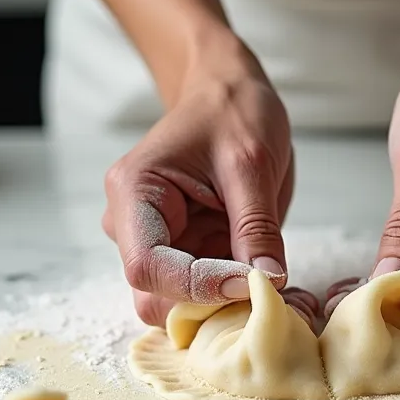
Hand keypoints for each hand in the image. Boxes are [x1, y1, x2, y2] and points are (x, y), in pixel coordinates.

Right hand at [102, 57, 299, 326]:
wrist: (228, 94)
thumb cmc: (233, 112)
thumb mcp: (252, 162)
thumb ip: (256, 225)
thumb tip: (267, 281)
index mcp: (134, 192)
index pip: (148, 266)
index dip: (198, 287)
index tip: (253, 280)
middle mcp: (131, 225)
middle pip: (155, 297)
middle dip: (207, 304)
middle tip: (263, 290)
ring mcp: (154, 243)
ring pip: (176, 304)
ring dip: (221, 305)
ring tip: (268, 280)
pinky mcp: (181, 254)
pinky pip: (200, 294)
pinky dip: (230, 297)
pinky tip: (262, 274)